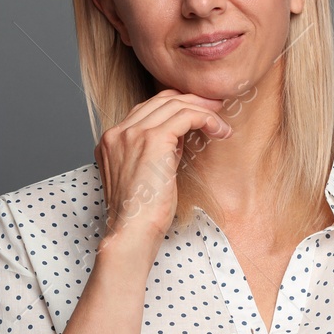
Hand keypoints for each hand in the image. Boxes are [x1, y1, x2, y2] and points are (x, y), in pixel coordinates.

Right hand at [95, 90, 231, 245]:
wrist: (132, 232)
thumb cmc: (142, 214)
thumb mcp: (146, 175)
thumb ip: (156, 152)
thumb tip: (180, 137)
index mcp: (112, 141)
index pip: (147, 109)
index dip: (176, 106)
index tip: (199, 112)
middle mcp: (118, 133)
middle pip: (160, 100)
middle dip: (192, 101)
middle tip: (216, 108)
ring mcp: (132, 134)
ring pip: (174, 104)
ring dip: (203, 109)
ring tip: (221, 122)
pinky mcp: (152, 140)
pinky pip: (186, 116)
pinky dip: (206, 118)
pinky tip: (219, 130)